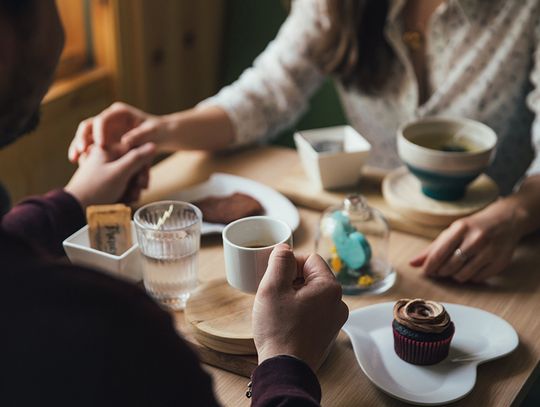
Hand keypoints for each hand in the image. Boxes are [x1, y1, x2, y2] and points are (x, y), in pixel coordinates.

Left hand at [65, 142, 155, 208]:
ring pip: (128, 177)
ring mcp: (105, 171)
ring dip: (132, 189)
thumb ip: (137, 158)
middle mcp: (106, 158)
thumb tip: (152, 145)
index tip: (141, 179)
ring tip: (128, 198)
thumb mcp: (120, 172)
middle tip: (137, 191)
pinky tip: (124, 201)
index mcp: (107, 149)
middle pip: (133, 165)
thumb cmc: (96, 189)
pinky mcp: (104, 183)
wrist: (75, 208)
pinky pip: (121, 185)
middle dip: (137, 180)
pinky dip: (125, 193)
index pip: (135, 151)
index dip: (142, 166)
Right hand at [68, 102, 164, 162]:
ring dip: (78, 146)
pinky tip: (79, 163)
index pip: (103, 119)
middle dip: (82, 138)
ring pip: (86, 136)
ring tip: (74, 159)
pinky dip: (84, 154)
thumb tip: (125, 141)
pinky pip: (89, 146)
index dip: (99, 131)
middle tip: (80, 151)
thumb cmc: (158, 131)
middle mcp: (109, 119)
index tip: (100, 145)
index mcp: (119, 113)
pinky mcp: (104, 140)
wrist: (160, 136)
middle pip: (89, 125)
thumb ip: (140, 135)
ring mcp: (105, 129)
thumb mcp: (152, 132)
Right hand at [252, 244, 348, 371]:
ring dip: (294, 295)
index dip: (290, 264)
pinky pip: (314, 310)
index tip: (276, 278)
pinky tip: (285, 321)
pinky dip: (299, 310)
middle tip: (274, 295)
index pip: (310, 258)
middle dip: (291, 280)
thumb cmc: (279, 330)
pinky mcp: (328, 332)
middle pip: (312, 276)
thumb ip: (279, 261)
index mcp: (330, 287)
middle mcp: (338, 302)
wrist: (285, 369)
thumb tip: (284, 248)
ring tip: (279, 309)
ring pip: (311, 293)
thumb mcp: (272, 288)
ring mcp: (335, 319)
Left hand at [410, 199, 524, 282]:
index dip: (429, 266)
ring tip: (455, 268)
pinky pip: (477, 279)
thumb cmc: (472, 227)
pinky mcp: (500, 262)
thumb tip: (412, 264)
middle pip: (450, 266)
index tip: (425, 272)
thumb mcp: (452, 232)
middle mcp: (477, 239)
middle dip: (441, 272)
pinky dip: (470, 277)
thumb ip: (432, 249)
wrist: (506, 221)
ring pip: (463, 275)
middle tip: (440, 270)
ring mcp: (490, 251)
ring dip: (455, 276)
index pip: (439, 253)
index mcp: (461, 228)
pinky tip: (470, 268)